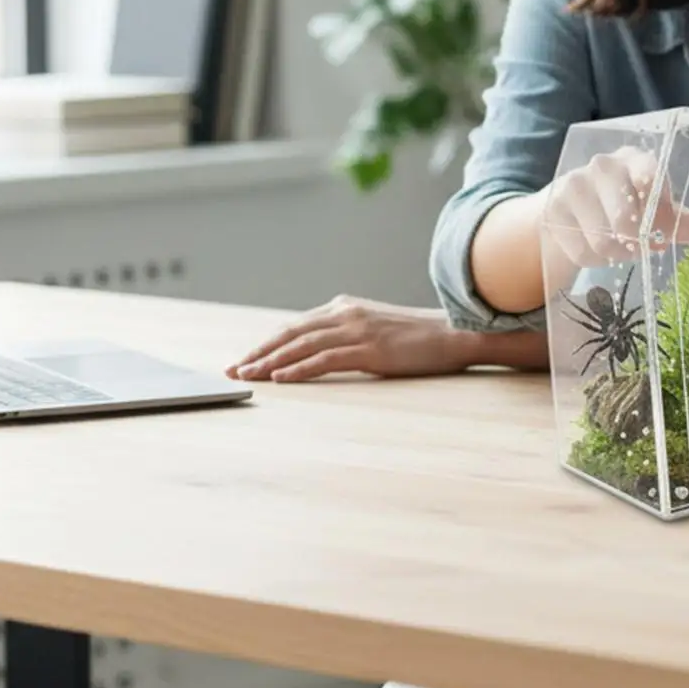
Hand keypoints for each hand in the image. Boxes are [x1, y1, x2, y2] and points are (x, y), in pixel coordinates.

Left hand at [226, 297, 476, 382]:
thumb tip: (320, 351)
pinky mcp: (369, 348)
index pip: (296, 326)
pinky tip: (280, 380)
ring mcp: (357, 329)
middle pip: (290, 333)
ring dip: (270, 362)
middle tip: (234, 370)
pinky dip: (298, 369)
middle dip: (258, 353)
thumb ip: (348, 333)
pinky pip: (324, 359)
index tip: (245, 360)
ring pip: (301, 345)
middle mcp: (346, 313)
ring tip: (247, 376)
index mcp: (345, 307)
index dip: (267, 343)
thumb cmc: (418, 337)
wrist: (454, 334)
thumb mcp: (376, 329)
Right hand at [542, 145, 688, 269]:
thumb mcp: (652, 206)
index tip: (663, 233)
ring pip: (603, 242)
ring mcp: (574, 185)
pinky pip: (582, 253)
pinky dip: (594, 261)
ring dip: (616, 255)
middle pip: (625, 221)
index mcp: (635, 159)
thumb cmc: (622, 203)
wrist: (570, 207)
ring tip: (619, 248)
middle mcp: (603, 166)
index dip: (659, 213)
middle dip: (637, 244)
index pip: (650, 179)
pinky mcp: (553, 210)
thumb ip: (676, 218)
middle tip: (642, 248)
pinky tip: (595, 248)